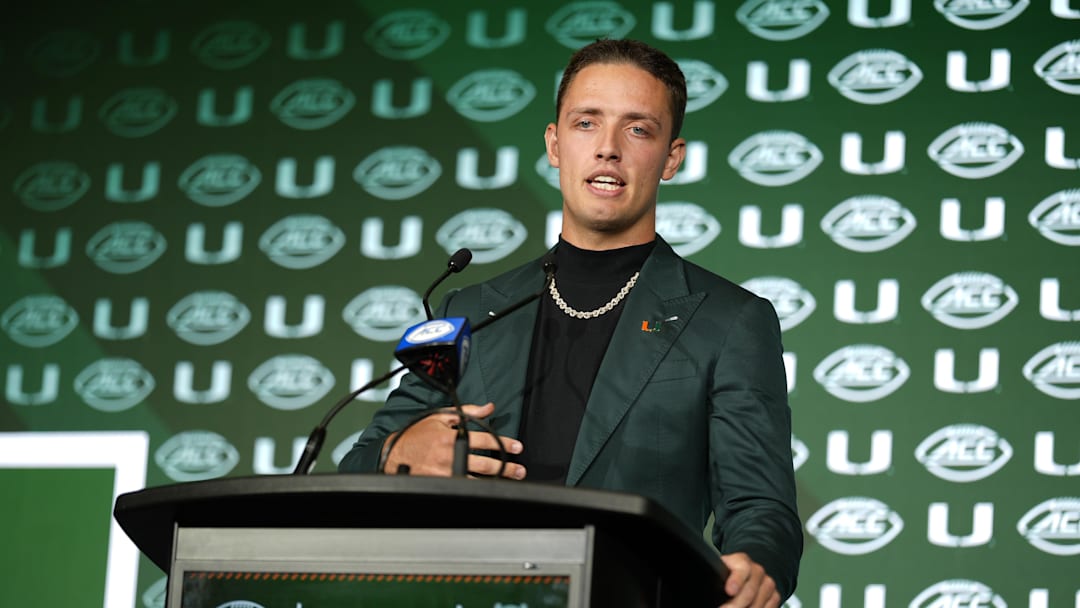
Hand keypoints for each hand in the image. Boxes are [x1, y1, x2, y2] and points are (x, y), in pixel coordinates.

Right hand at [382, 402, 526, 479]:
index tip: (517, 447)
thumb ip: (467, 412)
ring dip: (496, 481)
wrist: (393, 454)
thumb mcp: (440, 416)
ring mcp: (445, 473)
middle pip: (485, 464)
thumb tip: (489, 407)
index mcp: (452, 436)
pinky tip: (489, 490)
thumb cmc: (416, 434)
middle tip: (519, 469)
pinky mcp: (440, 484)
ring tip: (510, 481)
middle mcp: (450, 455)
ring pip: (477, 480)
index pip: (485, 440)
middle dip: (506, 467)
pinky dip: (477, 489)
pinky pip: (463, 488)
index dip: (504, 443)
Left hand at [719, 552, 779, 607]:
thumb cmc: (725, 575)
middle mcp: (757, 570)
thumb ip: (714, 576)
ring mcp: (767, 583)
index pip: (742, 568)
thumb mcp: (717, 571)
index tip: (729, 590)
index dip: (736, 580)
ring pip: (759, 603)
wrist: (743, 574)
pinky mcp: (774, 595)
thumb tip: (701, 584)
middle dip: (735, 605)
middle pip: (750, 591)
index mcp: (741, 561)